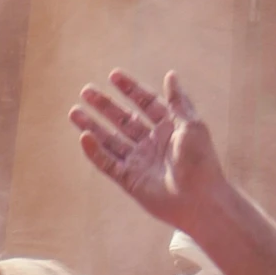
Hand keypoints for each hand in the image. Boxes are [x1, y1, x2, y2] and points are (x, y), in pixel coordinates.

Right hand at [69, 69, 230, 232]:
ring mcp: (139, 162)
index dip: (130, 89)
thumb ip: (178, 102)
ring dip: (93, 125)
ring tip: (74, 111)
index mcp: (168, 128)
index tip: (113, 75)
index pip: (146, 103)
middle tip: (86, 91)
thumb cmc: (201, 162)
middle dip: (105, 105)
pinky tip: (84, 136)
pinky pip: (108, 163)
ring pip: (110, 140)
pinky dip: (95, 151)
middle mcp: (152, 143)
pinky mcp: (130, 180)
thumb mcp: (192, 125)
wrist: (200, 199)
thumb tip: (170, 75)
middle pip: (123, 119)